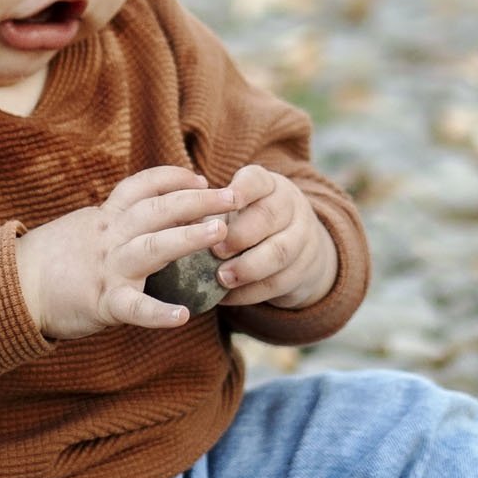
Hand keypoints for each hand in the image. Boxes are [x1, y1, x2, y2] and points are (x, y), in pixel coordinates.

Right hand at [15, 167, 236, 340]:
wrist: (10, 287)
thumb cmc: (50, 261)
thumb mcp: (82, 229)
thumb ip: (112, 222)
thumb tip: (142, 215)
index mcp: (106, 218)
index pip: (142, 187)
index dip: (173, 179)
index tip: (200, 177)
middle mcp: (110, 236)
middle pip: (159, 209)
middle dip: (199, 200)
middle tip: (235, 196)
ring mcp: (107, 267)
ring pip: (153, 246)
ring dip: (189, 236)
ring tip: (221, 232)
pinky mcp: (101, 301)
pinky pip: (133, 307)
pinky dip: (159, 312)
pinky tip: (183, 317)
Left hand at [215, 163, 338, 310]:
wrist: (297, 248)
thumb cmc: (248, 224)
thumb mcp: (234, 210)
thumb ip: (207, 214)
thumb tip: (171, 223)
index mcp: (267, 185)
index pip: (257, 180)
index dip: (241, 191)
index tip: (222, 201)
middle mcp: (289, 206)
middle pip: (269, 215)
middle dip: (240, 234)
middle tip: (216, 250)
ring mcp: (302, 237)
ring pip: (279, 252)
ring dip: (248, 267)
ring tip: (222, 278)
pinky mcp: (305, 268)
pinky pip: (279, 282)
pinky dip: (251, 292)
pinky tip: (227, 297)